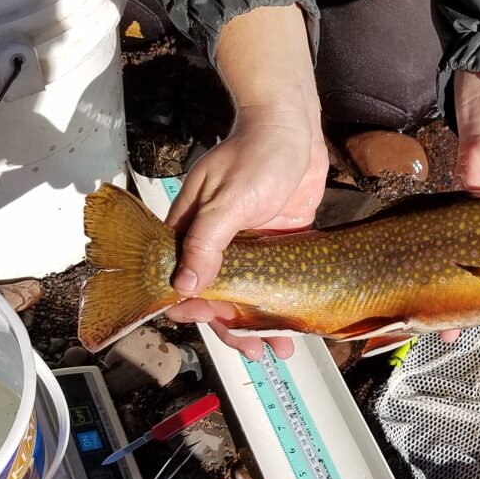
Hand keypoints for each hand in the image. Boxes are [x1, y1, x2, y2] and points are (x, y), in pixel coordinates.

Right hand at [163, 5, 326, 359]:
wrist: (295, 127)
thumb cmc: (256, 154)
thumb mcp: (227, 200)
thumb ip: (206, 242)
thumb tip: (185, 286)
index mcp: (192, 230)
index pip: (183, 280)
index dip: (195, 308)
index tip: (212, 328)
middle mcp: (218, 241)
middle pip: (219, 295)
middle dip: (234, 327)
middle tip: (257, 351)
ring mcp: (251, 242)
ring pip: (250, 293)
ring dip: (262, 321)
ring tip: (281, 349)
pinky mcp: (281, 240)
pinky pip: (278, 278)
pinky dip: (284, 302)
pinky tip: (297, 322)